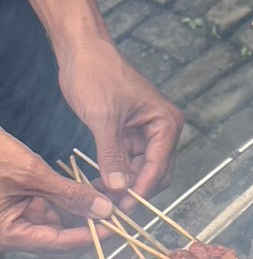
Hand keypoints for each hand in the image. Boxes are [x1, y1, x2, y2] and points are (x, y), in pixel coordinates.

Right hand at [0, 130, 113, 254]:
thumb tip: (103, 210)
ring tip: (101, 196)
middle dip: (86, 223)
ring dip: (77, 209)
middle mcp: (11, 234)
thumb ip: (68, 194)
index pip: (60, 244)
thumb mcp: (31, 174)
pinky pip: (44, 209)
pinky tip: (80, 187)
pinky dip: (63, 199)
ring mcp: (12, 221)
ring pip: (54, 223)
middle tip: (113, 209)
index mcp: (10, 236)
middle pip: (59, 238)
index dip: (91, 236)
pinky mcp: (14, 207)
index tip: (116, 226)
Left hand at [56, 39, 183, 201]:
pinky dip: (117, 172)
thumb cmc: (96, 74)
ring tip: (102, 195)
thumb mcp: (103, 118)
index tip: (124, 207)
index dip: (142, 189)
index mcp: (166, 123)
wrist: (81, 50)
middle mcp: (162, 129)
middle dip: (136, 189)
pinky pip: (128, 160)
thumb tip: (119, 188)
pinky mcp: (130, 132)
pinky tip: (101, 181)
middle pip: (156, 172)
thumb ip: (112, 155)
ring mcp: (147, 132)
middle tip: (113, 206)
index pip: (159, 166)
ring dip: (125, 183)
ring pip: (141, 169)